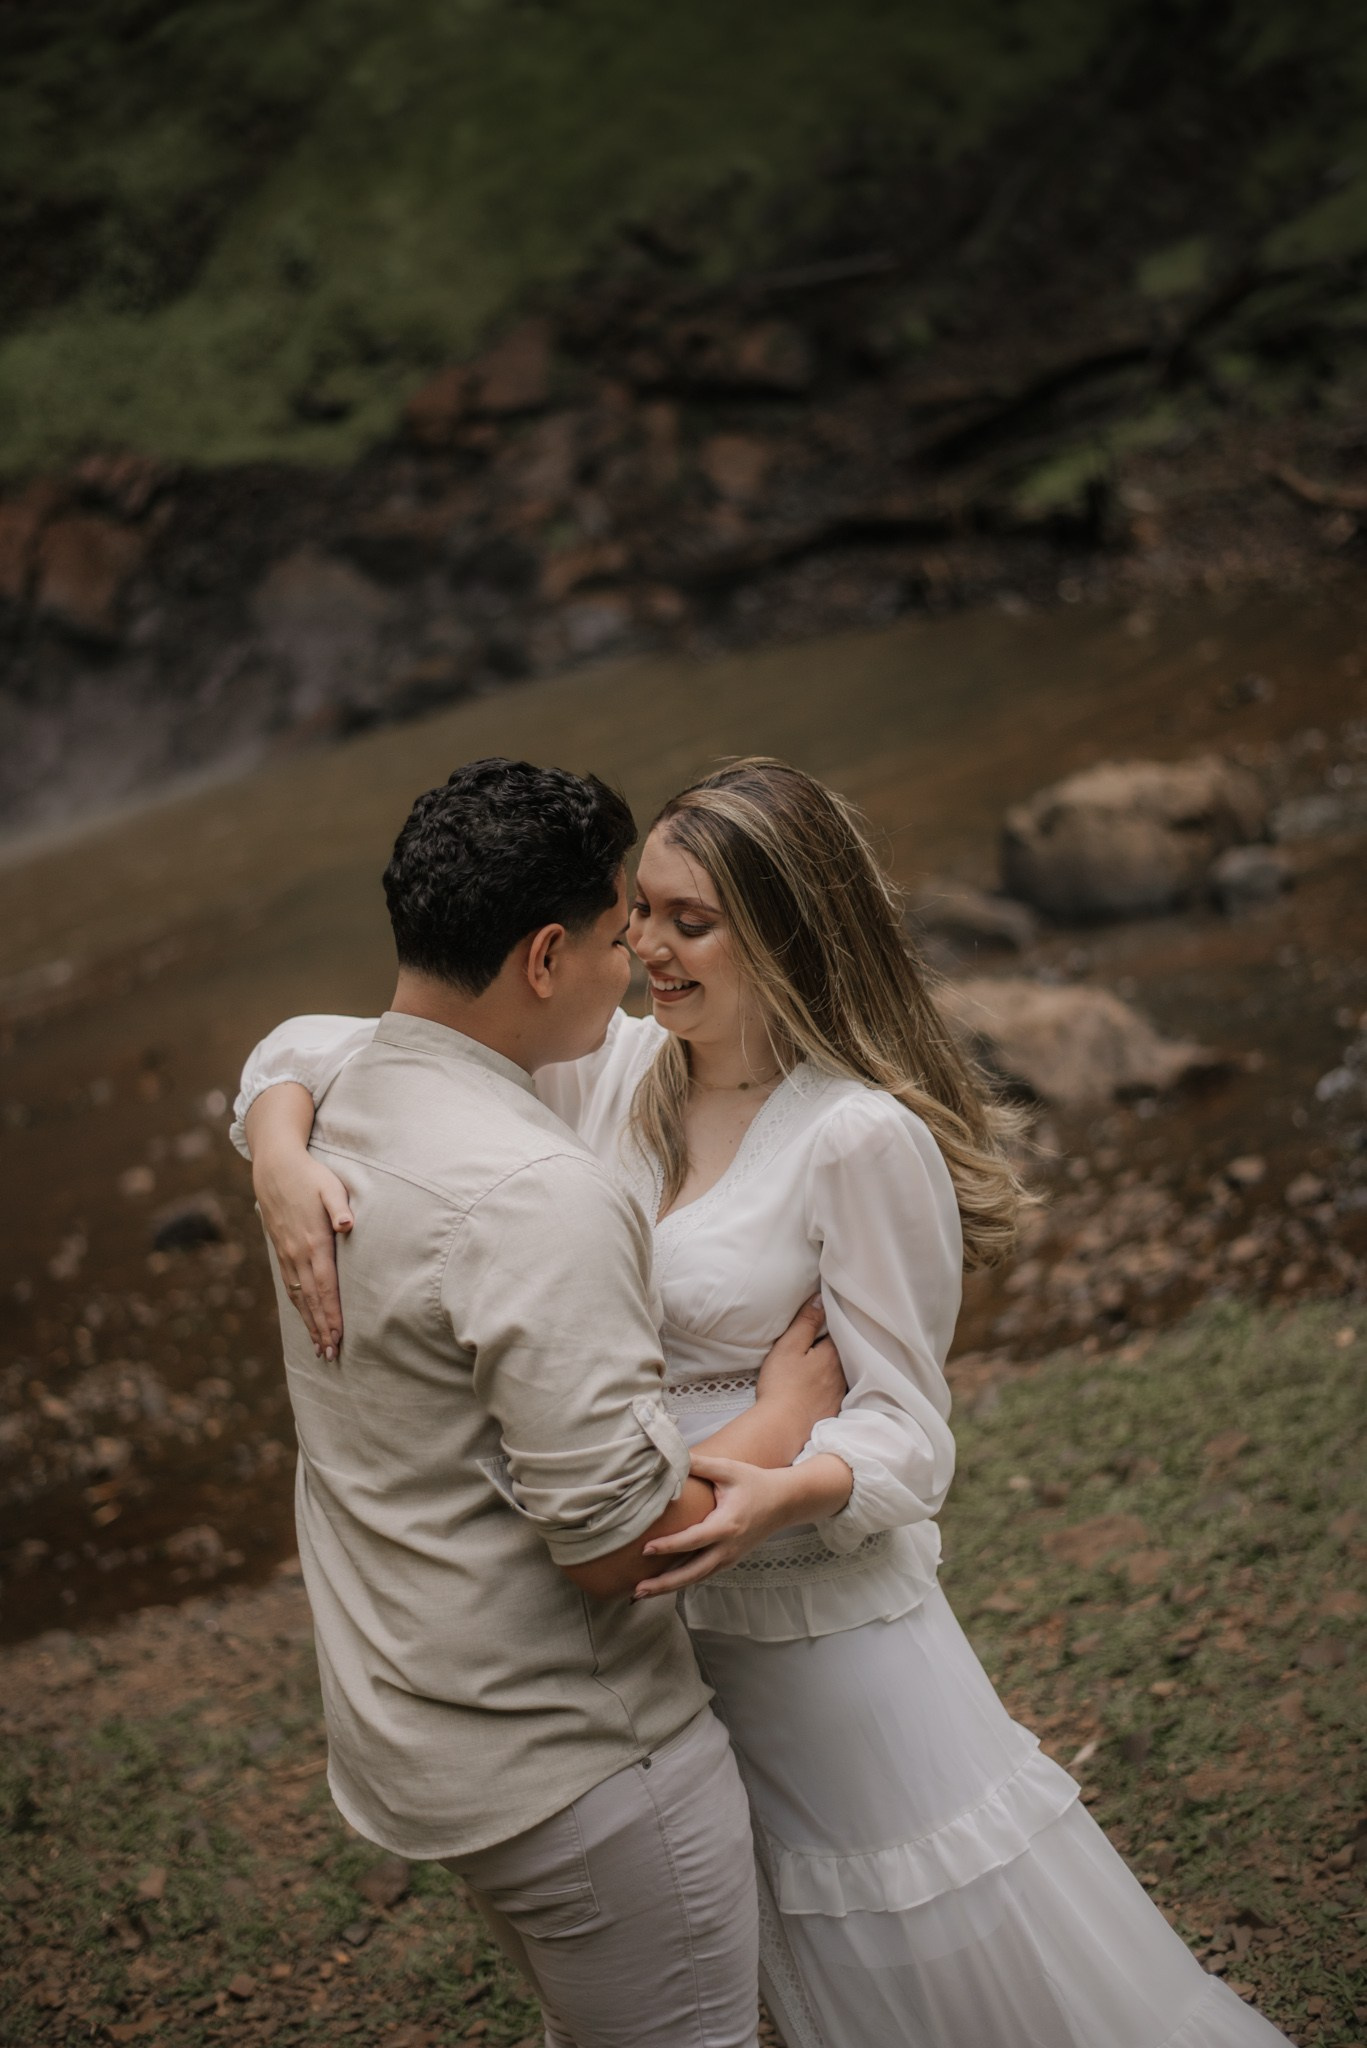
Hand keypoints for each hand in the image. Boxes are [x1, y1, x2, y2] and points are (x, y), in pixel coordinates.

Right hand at [254, 1150, 352, 1358]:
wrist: (274, 1167)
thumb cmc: (310, 1175)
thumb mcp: (329, 1185)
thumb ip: (340, 1206)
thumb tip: (347, 1225)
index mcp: (314, 1242)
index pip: (325, 1286)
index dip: (332, 1314)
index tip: (339, 1336)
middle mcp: (298, 1254)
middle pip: (312, 1299)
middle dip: (322, 1328)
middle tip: (331, 1355)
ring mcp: (287, 1254)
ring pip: (299, 1297)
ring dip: (310, 1323)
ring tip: (319, 1348)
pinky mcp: (281, 1251)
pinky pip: (290, 1286)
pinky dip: (298, 1307)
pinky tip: (304, 1319)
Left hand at [633, 1453, 792, 1597]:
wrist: (785, 1502)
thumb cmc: (755, 1483)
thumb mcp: (729, 1470)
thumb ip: (700, 1464)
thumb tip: (671, 1456)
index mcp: (727, 1525)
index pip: (693, 1540)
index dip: (669, 1546)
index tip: (645, 1549)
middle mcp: (728, 1547)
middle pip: (693, 1572)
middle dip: (665, 1583)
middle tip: (637, 1590)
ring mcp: (730, 1558)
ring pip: (697, 1578)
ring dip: (670, 1587)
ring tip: (642, 1593)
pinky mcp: (730, 1560)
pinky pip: (703, 1574)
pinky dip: (683, 1581)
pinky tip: (663, 1584)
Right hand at [755, 1293, 846, 1429]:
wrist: (781, 1428)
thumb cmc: (781, 1385)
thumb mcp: (789, 1346)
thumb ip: (806, 1321)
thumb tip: (820, 1299)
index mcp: (832, 1354)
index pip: (838, 1331)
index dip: (830, 1323)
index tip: (823, 1319)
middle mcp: (842, 1374)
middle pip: (842, 1352)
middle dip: (833, 1345)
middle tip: (820, 1340)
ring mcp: (839, 1394)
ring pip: (840, 1373)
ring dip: (832, 1367)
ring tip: (818, 1363)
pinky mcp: (833, 1411)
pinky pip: (836, 1392)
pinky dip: (829, 1387)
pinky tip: (819, 1388)